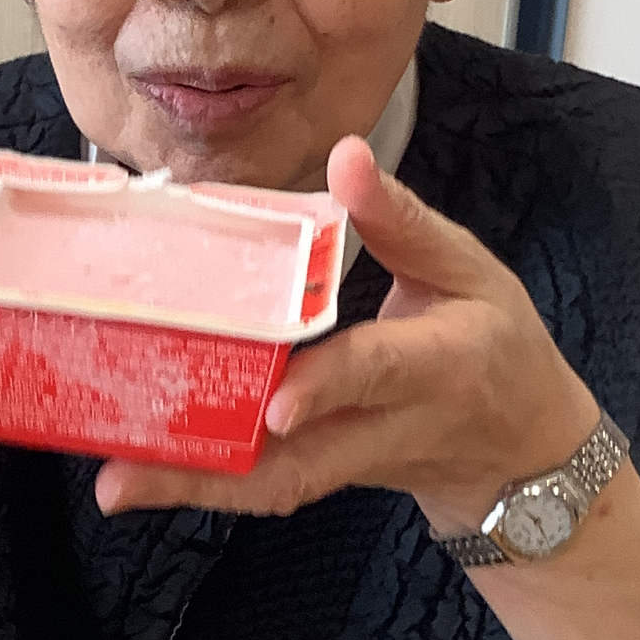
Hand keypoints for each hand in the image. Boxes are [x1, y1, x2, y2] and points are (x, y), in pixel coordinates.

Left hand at [97, 138, 639, 639]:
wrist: (522, 452)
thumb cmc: (497, 343)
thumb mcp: (470, 269)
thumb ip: (403, 218)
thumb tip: (347, 151)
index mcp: (440, 363)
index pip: (379, 372)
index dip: (331, 385)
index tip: (278, 402)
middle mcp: (393, 426)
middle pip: (303, 461)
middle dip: (219, 470)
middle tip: (130, 472)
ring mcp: (356, 462)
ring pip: (275, 486)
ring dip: (195, 488)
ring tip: (117, 484)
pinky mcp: (329, 474)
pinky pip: (267, 485)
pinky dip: (204, 484)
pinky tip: (139, 477)